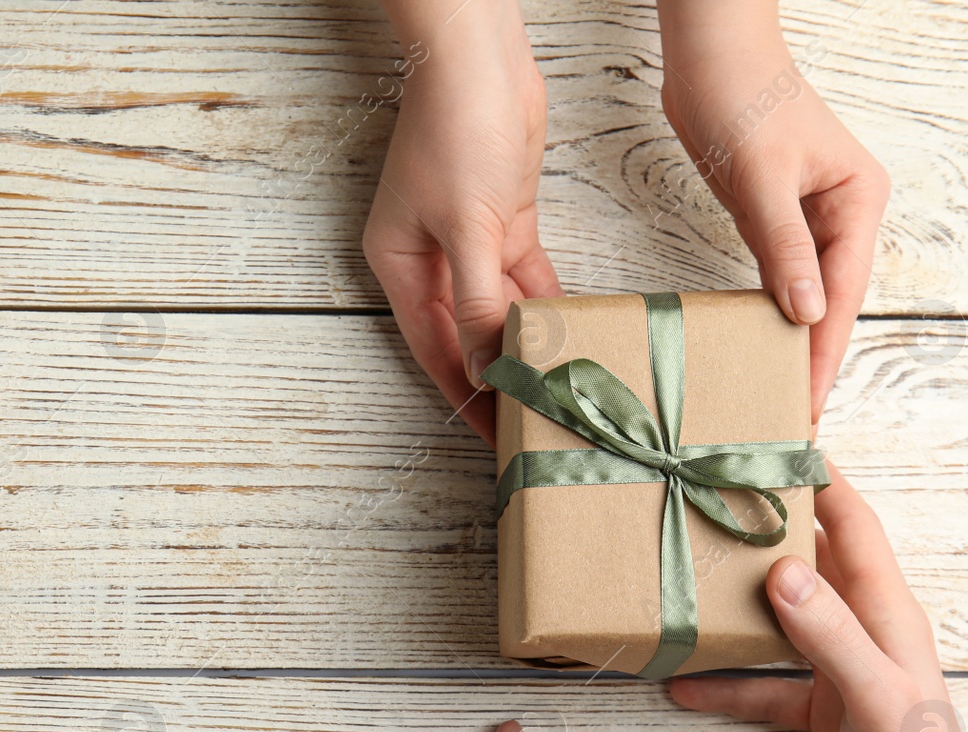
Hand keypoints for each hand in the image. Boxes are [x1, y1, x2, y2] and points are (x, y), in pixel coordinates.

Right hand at [364, 0, 561, 444]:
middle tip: (534, 421)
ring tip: (556, 388)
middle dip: (496, 377)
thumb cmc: (456, 130)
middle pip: (463, 336)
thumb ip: (476, 301)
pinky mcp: (504, 219)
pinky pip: (522, 279)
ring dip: (524, 344)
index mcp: (399, 264)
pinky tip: (569, 334)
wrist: (481, 56)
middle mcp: (428, 259)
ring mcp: (467, 240)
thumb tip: (482, 364)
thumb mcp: (468, 226)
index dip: (463, 395)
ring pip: (496, 310)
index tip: (494, 438)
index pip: (433, 349)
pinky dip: (543, 304)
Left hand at [658, 2, 888, 422]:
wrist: (710, 53)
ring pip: (807, 292)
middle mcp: (844, 211)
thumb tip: (806, 313)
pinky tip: (760, 344)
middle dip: (812, 357)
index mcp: (858, 200)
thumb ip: (784, 247)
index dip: (824, 353)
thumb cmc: (741, 98)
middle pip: (831, 300)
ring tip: (776, 393)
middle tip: (792, 416)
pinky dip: (772, 310)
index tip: (807, 402)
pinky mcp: (776, 215)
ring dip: (792, 340)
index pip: (843, 293)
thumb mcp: (762, 179)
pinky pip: (781, 274)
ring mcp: (811, 215)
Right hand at [669, 466, 967, 731]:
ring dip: (734, 608)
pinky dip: (726, 682)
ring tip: (681, 585)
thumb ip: (829, 634)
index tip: (771, 439)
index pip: (853, 525)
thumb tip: (781, 569)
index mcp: (889, 615)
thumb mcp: (875, 697)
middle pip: (809, 565)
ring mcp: (843, 673)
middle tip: (705, 502)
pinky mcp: (822, 713)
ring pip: (779, 623)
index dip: (818, 478)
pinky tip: (681, 683)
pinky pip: (765, 684)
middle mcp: (866, 633)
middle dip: (761, 533)